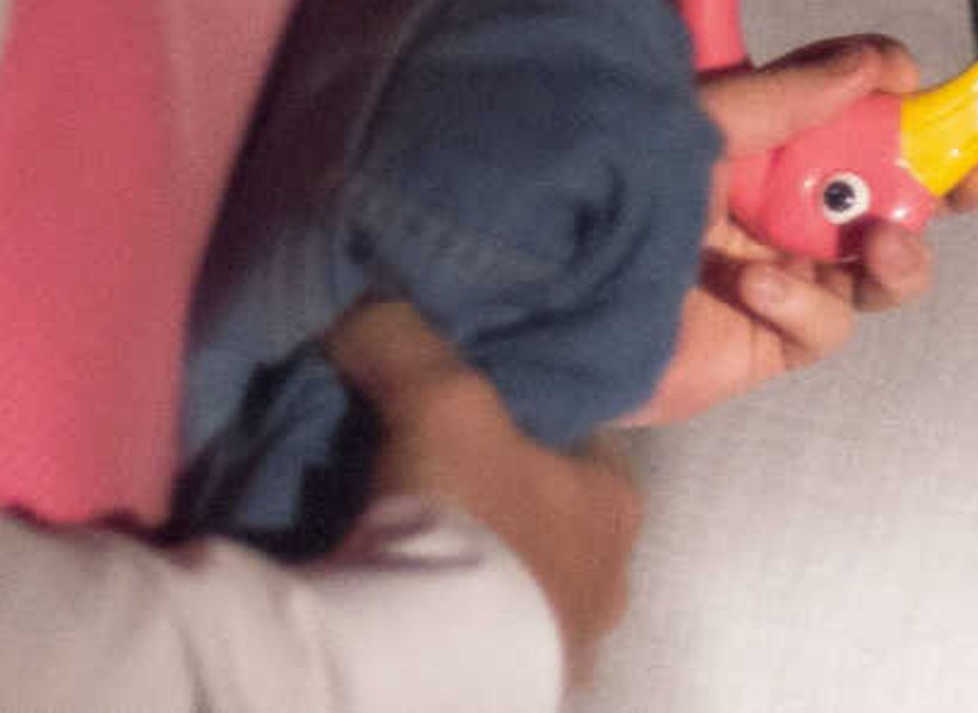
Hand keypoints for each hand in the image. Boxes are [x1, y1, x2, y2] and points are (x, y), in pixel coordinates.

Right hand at [332, 300, 639, 687]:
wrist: (433, 660)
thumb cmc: (471, 514)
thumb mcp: (438, 397)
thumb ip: (404, 339)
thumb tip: (361, 304)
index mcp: (617, 507)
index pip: (585, 447)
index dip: (532, 424)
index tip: (475, 412)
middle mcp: (609, 583)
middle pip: (550, 521)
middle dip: (500, 503)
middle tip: (432, 477)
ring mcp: (564, 652)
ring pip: (520, 587)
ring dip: (478, 569)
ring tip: (407, 543)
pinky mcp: (514, 692)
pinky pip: (485, 639)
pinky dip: (454, 620)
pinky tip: (406, 603)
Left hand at [622, 36, 977, 426]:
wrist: (542, 299)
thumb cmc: (610, 190)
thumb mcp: (698, 125)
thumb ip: (788, 98)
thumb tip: (879, 63)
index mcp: (762, 137)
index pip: (851, 106)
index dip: (897, 95)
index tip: (919, 82)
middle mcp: (780, 200)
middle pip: (891, 187)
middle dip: (953, 175)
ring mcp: (782, 271)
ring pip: (881, 262)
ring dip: (901, 251)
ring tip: (886, 242)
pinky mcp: (770, 339)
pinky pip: (827, 322)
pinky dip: (803, 304)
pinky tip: (755, 288)